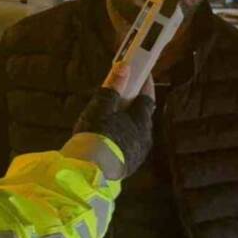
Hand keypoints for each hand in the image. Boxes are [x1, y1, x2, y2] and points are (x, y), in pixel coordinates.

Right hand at [73, 62, 155, 177]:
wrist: (90, 171)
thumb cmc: (97, 134)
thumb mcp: (102, 106)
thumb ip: (114, 87)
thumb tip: (125, 66)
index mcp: (141, 120)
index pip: (148, 98)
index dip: (145, 85)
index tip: (142, 74)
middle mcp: (145, 137)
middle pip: (143, 116)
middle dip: (135, 105)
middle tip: (123, 96)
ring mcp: (138, 153)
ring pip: (136, 132)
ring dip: (128, 123)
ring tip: (113, 118)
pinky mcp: (129, 165)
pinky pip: (129, 145)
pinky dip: (122, 137)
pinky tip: (110, 137)